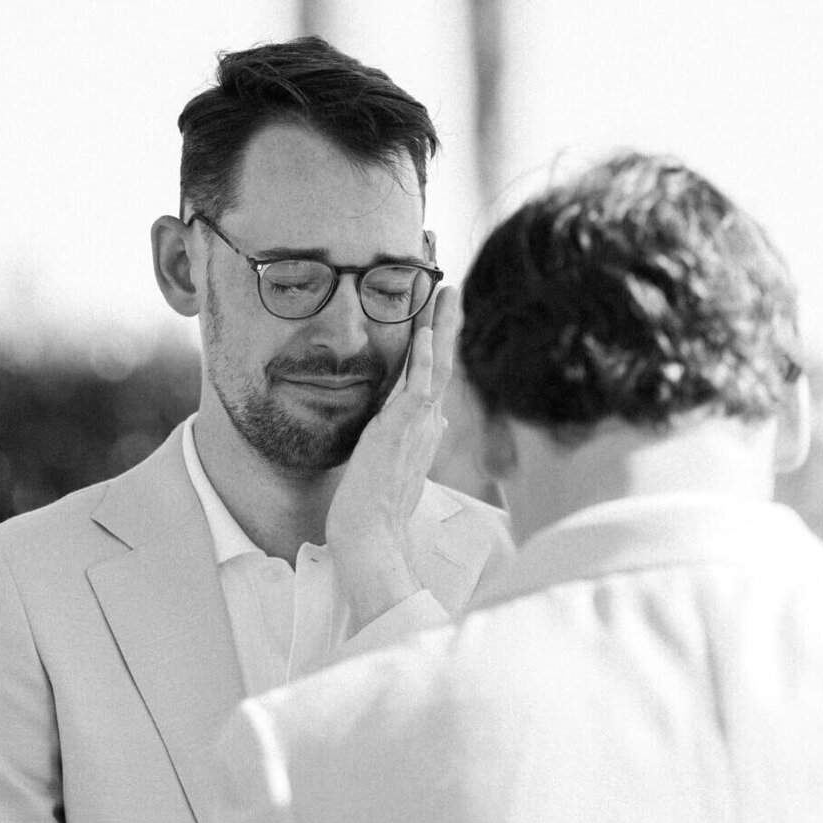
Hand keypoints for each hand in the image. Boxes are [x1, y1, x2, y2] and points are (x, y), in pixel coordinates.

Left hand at [326, 285, 458, 627]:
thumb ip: (414, 439)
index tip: (440, 313)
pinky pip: (417, 385)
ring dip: (442, 326)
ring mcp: (417, 425)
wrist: (370, 537)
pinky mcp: (402, 430)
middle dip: (448, 322)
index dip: (439, 342)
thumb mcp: (396, 465)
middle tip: (452, 286)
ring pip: (437, 365)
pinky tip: (425, 329)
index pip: (435, 376)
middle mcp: (427, 423)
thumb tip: (436, 420)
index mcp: (424, 430)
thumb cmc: (375, 508)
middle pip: (443, 362)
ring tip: (446, 290)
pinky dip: (422, 356)